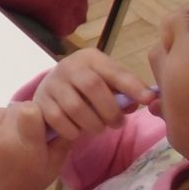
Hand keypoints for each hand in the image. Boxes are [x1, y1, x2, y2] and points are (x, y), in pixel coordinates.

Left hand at [0, 102, 67, 189]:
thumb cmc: (22, 186)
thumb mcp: (51, 169)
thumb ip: (62, 142)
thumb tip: (69, 118)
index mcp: (26, 144)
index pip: (30, 108)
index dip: (35, 114)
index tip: (34, 127)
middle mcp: (1, 134)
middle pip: (14, 108)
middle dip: (19, 119)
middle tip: (19, 138)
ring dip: (3, 122)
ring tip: (3, 143)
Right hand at [33, 49, 154, 146]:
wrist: (53, 88)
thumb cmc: (89, 87)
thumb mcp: (108, 82)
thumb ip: (126, 90)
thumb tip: (147, 100)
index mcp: (89, 58)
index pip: (113, 71)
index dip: (132, 86)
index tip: (148, 100)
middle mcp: (68, 66)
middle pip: (92, 87)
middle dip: (110, 111)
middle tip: (117, 123)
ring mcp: (51, 83)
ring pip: (75, 107)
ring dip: (93, 124)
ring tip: (99, 128)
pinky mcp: (40, 102)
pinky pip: (59, 121)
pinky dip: (74, 131)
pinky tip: (79, 130)